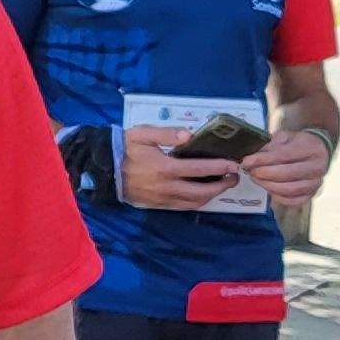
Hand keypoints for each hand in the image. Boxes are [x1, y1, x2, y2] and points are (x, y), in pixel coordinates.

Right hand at [118, 125, 243, 211]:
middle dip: (222, 186)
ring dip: (212, 196)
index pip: (199, 169)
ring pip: (194, 202)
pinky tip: (203, 193)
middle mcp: (167, 187)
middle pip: (202, 191)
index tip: (233, 164)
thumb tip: (189, 135)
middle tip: (234, 177)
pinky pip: (183, 206)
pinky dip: (198, 201)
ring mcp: (163, 198)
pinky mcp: (159, 204)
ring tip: (222, 185)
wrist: (105, 169)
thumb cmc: (125, 148)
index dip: (219, 167)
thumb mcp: (142, 134)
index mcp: (165, 168)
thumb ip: (166, 133)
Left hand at [243, 128, 332, 204]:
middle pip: (287, 174)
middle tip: (250, 171)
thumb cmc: (297, 144)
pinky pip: (292, 200)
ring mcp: (316, 182)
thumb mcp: (285, 137)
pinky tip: (268, 188)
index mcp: (311, 148)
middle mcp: (317, 167)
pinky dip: (277, 196)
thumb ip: (270, 145)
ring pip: (289, 189)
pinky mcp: (311, 194)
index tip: (247, 161)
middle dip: (264, 174)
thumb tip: (252, 157)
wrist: (316, 151)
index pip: (284, 155)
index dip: (263, 160)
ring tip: (256, 178)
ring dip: (268, 185)